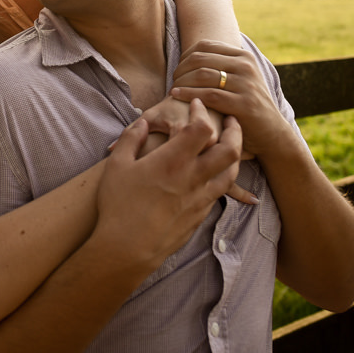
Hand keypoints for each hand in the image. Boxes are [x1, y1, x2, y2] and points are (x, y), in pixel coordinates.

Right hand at [95, 100, 241, 273]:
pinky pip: (220, 192)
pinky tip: (216, 174)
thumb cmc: (118, 204)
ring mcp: (200, 198)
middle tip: (231, 121)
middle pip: (230, 150)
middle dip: (235, 131)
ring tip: (232, 145)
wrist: (127, 247)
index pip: (201, 128)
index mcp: (172, 161)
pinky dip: (224, 177)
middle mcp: (193, 178)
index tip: (195, 105)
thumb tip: (141, 123)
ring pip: (231, 173)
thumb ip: (131, 138)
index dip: (201, 112)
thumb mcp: (117, 164)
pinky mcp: (200, 215)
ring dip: (235, 155)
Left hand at [171, 40, 297, 159]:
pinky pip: (208, 95)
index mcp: (244, 56)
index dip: (185, 56)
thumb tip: (189, 55)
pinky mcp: (244, 104)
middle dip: (181, 69)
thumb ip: (220, 66)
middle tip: (173, 81)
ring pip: (202, 75)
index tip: (177, 70)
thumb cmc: (245, 105)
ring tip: (173, 89)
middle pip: (200, 59)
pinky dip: (188, 94)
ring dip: (182, 82)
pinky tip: (176, 96)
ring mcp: (246, 84)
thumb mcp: (238, 79)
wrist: (271, 133)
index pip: (205, 46)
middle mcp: (246, 66)